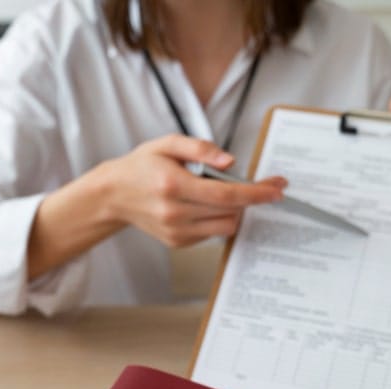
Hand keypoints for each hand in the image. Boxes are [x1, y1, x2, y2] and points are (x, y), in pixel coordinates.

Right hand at [94, 134, 286, 247]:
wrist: (114, 195)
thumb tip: (230, 161)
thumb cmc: (142, 166)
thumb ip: (200, 148)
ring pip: (225, 227)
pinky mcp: (177, 243)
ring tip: (220, 193)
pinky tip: (202, 205)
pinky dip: (216, 219)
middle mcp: (174, 213)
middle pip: (230, 212)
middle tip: (262, 186)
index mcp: (173, 185)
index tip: (277, 189)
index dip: (255, 193)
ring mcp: (175, 232)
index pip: (225, 194)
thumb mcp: (167, 144)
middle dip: (252, 199)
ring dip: (234, 210)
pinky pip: (211, 234)